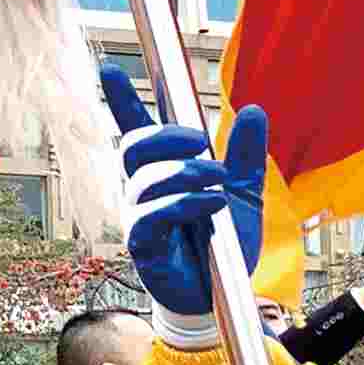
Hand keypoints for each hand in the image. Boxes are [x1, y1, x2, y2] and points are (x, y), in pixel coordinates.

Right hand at [104, 68, 263, 344]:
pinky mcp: (143, 245)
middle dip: (168, 136)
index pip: (137, 130)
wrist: (224, 295)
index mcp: (163, 173)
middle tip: (202, 142)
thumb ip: (244, 155)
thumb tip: (253, 111)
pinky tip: (210, 206)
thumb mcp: (243, 193)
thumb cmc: (222, 246)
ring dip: (187, 173)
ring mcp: (139, 217)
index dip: (122, 100)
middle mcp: (143, 191)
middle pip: (134, 147)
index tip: (110, 68)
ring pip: (145, 179)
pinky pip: (152, 215)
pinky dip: (185, 204)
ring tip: (218, 183)